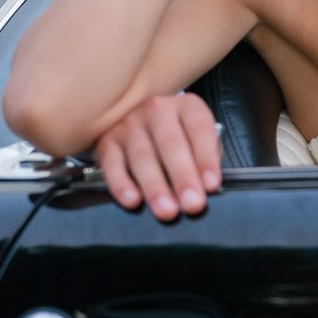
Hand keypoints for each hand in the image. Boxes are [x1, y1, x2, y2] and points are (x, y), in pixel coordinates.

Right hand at [94, 92, 222, 220]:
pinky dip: (122, 184)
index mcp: (186, 107)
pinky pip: (112, 164)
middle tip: (192, 204)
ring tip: (167, 210)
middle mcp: (157, 110)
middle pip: (171, 144)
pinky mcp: (106, 141)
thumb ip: (205, 155)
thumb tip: (207, 186)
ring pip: (142, 157)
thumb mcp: (195, 135)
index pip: (200, 129)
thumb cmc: (174, 133)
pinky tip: (133, 200)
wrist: (130, 113)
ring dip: (156, 186)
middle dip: (183, 177)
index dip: (207, 159)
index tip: (212, 185)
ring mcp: (129, 124)